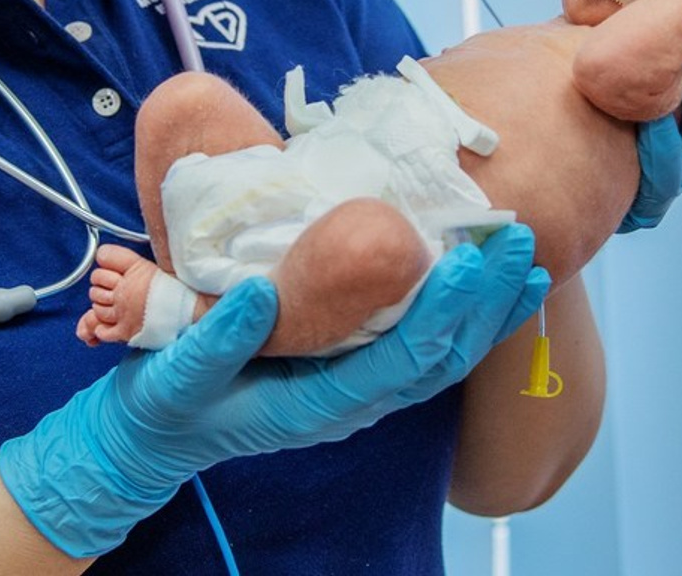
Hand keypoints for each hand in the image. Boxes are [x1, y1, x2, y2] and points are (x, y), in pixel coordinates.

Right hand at [0, 224, 547, 556]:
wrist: (158, 436)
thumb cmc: (169, 403)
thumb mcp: (180, 375)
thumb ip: (219, 340)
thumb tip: (262, 294)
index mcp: (317, 403)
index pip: (400, 359)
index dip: (442, 313)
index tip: (475, 265)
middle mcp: (349, 403)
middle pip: (437, 358)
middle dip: (484, 304)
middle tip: (523, 246)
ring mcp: (351, 392)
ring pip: (437, 357)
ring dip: (483, 312)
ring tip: (523, 263)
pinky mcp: (344, 374)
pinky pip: (414, 347)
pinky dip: (452, 316)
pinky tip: (472, 284)